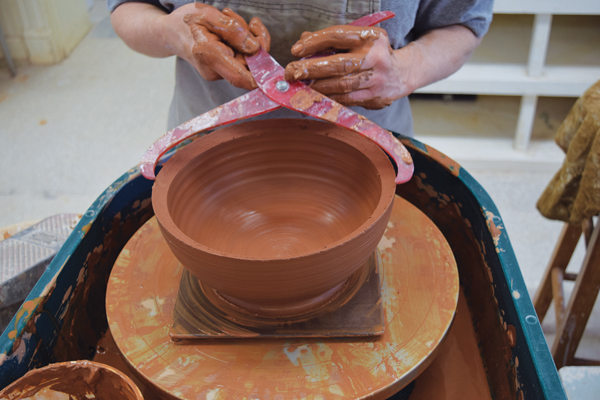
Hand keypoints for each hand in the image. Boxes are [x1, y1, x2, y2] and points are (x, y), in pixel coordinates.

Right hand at [160, 4, 269, 89]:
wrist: (170, 33)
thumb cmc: (186, 22)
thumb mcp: (208, 15)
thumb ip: (232, 30)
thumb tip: (255, 49)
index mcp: (209, 56)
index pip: (241, 76)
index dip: (261, 75)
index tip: (274, 66)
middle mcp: (214, 70)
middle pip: (250, 65)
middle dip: (256, 42)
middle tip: (251, 23)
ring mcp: (218, 73)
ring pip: (248, 60)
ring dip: (248, 39)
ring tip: (231, 21)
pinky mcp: (222, 70)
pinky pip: (242, 59)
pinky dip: (243, 43)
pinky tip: (231, 29)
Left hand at [285, 26, 410, 108]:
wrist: (402, 73)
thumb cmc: (374, 54)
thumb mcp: (358, 39)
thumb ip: (332, 39)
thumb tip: (303, 41)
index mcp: (371, 37)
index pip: (337, 36)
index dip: (314, 43)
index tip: (296, 50)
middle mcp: (376, 57)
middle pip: (339, 64)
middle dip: (312, 69)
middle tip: (292, 72)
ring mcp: (376, 79)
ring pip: (342, 85)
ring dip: (317, 87)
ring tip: (301, 86)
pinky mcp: (374, 97)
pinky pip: (347, 99)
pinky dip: (329, 98)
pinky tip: (315, 96)